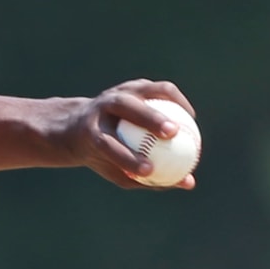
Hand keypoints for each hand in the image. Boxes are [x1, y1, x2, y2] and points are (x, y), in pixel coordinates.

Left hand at [68, 79, 197, 189]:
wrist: (79, 127)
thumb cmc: (104, 158)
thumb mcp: (119, 173)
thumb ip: (151, 179)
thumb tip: (189, 183)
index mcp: (90, 132)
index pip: (107, 144)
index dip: (127, 157)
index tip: (149, 170)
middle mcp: (100, 107)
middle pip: (126, 107)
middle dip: (149, 118)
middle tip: (173, 133)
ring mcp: (116, 92)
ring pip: (144, 90)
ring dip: (168, 102)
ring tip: (189, 120)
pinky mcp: (131, 85)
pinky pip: (157, 89)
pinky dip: (175, 100)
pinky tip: (189, 116)